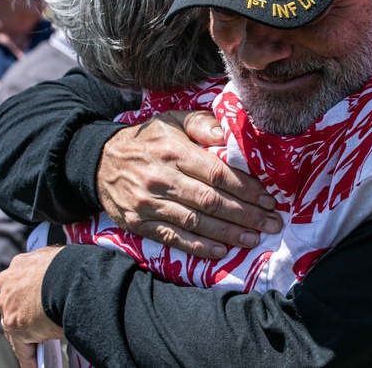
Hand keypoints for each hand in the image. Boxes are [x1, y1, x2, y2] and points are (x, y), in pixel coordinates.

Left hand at [0, 247, 65, 367]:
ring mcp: (8, 304)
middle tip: (40, 325)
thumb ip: (54, 275)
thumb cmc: (72, 267)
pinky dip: (29, 356)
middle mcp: (8, 282)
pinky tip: (36, 363)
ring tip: (40, 348)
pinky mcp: (14, 324)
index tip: (36, 305)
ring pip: (15, 326)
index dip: (29, 297)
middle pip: (14, 305)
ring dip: (27, 337)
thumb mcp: (60, 264)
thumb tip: (62, 285)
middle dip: (25, 315)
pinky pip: (21, 345)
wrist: (71, 276)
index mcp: (20, 264)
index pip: (21, 285)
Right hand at [99, 110, 281, 258]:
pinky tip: (221, 251)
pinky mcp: (139, 223)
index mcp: (173, 150)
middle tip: (271, 223)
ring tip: (254, 239)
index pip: (216, 173)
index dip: (245, 188)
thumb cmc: (147, 141)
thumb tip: (231, 136)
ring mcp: (148, 203)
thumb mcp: (172, 121)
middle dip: (246, 215)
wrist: (100, 161)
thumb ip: (203, 125)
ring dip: (228, 233)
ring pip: (195, 222)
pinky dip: (199, 247)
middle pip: (211, 201)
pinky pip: (173, 238)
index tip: (268, 199)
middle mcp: (161, 178)